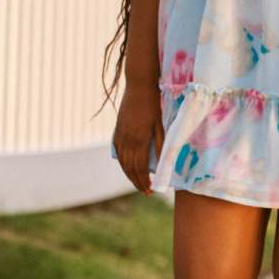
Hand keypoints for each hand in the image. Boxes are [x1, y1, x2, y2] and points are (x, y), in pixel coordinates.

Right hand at [114, 81, 164, 195]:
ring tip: (137, 183)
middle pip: (130, 167)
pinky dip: (122, 162)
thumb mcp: (160, 124)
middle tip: (145, 191)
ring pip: (122, 161)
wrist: (138, 86)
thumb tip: (162, 164)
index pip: (139, 168)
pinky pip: (117, 151)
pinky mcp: (117, 130)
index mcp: (139, 139)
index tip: (150, 190)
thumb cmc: (154, 104)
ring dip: (129, 174)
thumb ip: (160, 144)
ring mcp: (120, 135)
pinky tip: (127, 167)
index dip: (144, 181)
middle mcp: (127, 139)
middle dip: (137, 181)